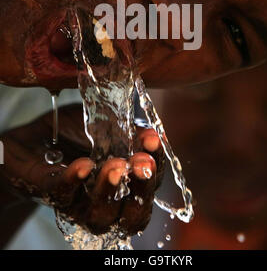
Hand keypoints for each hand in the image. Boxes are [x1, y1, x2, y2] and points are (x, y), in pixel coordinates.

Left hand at [0, 103, 163, 235]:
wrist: (34, 138)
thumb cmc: (75, 134)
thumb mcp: (107, 126)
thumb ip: (129, 132)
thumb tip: (154, 134)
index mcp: (125, 185)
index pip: (150, 186)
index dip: (156, 166)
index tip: (154, 140)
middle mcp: (106, 202)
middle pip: (133, 215)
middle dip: (141, 190)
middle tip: (141, 165)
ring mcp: (78, 204)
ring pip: (99, 216)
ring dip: (110, 191)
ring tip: (115, 166)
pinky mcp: (51, 195)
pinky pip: (64, 195)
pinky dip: (75, 181)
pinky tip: (83, 165)